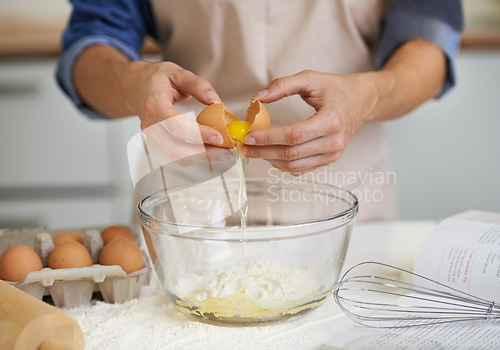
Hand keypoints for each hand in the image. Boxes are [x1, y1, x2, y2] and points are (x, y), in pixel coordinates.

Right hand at [74, 46, 225, 144]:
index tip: (219, 136)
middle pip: (176, 148)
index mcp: (154, 105)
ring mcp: (153, 137)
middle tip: (227, 152)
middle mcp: (150, 125)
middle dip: (204, 154)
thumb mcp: (176, 72)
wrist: (134, 87)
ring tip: (223, 153)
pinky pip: (178, 155)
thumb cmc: (156, 80)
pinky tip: (211, 150)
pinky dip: (196, 156)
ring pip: (177, 156)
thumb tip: (216, 101)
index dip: (197, 134)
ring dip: (202, 158)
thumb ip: (198, 85)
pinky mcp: (158, 143)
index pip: (175, 125)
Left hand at [244, 70, 377, 174]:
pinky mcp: (329, 160)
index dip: (268, 138)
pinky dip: (282, 164)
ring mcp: (333, 154)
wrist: (361, 101)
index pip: (294, 135)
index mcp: (331, 120)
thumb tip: (257, 99)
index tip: (249, 136)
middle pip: (292, 153)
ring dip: (270, 160)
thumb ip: (282, 85)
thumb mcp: (310, 78)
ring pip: (294, 165)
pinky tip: (270, 154)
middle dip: (263, 152)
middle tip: (244, 146)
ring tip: (254, 150)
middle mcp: (334, 141)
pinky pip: (301, 168)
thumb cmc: (336, 88)